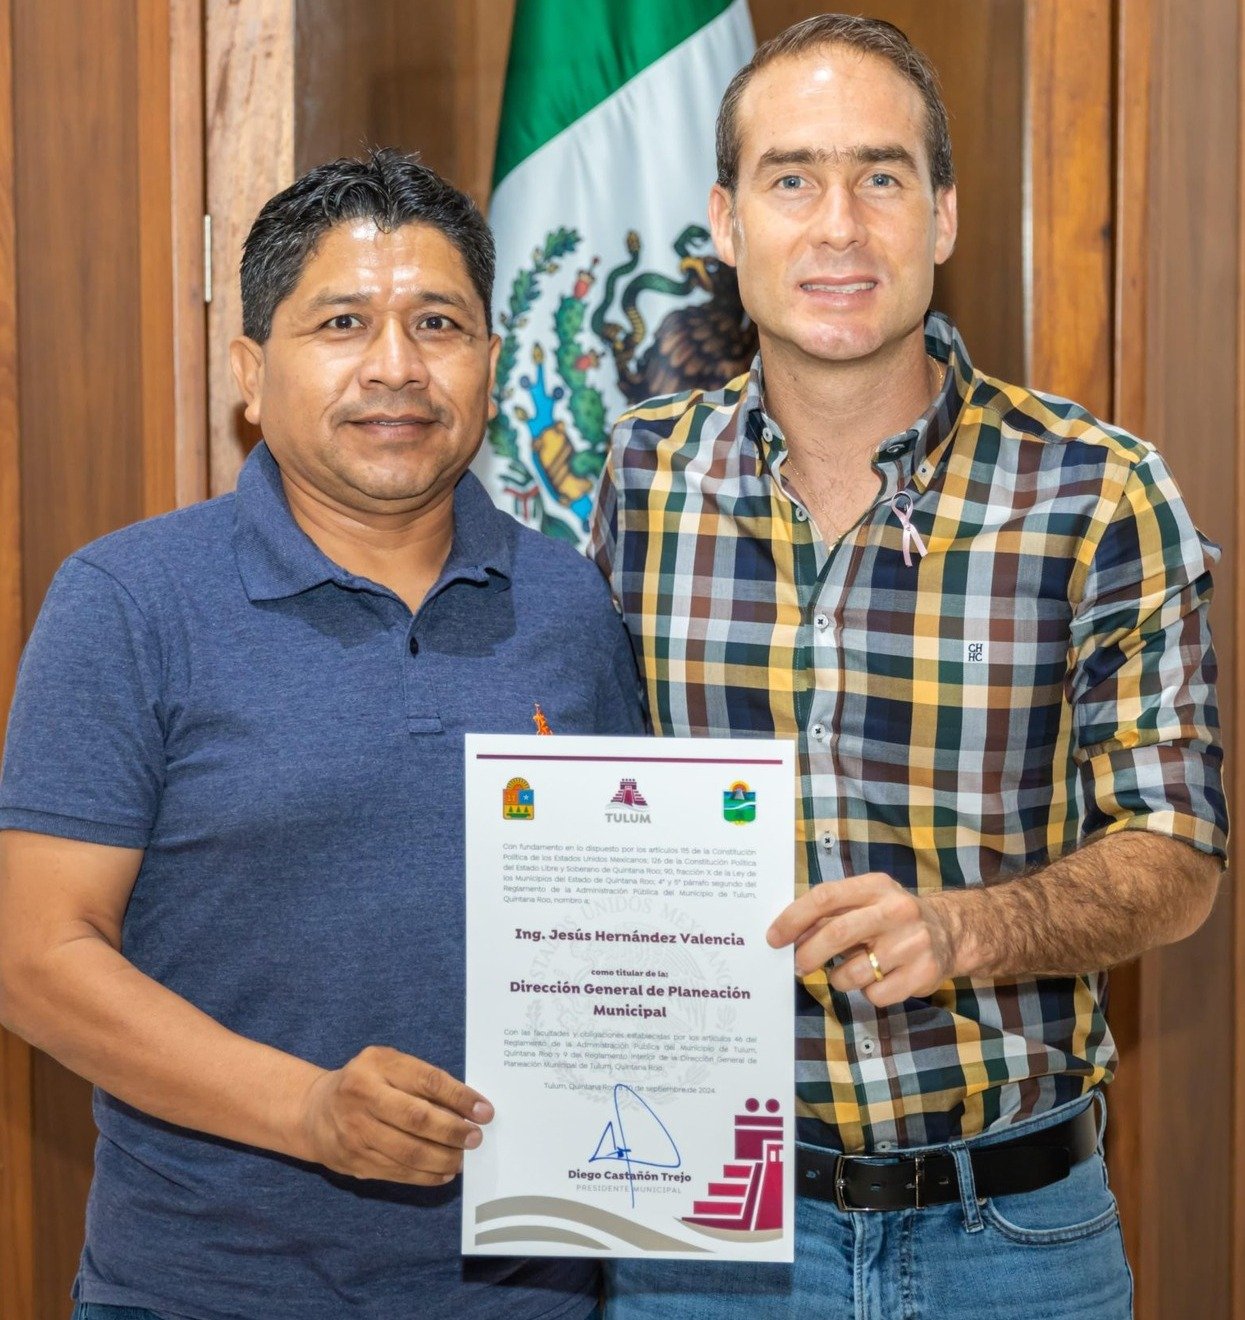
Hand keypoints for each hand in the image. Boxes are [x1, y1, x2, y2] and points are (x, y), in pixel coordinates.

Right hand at [296, 1045, 492, 1184]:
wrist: (314, 1112)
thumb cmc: (364, 1082)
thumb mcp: (387, 1065)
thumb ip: (421, 1079)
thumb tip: (466, 1106)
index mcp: (376, 1066)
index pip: (427, 1081)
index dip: (460, 1097)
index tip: (484, 1111)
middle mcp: (363, 1097)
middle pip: (418, 1119)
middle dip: (453, 1131)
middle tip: (475, 1138)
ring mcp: (356, 1132)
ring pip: (409, 1152)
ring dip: (443, 1158)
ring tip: (463, 1158)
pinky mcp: (355, 1162)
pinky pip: (398, 1172)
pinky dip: (426, 1176)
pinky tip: (444, 1172)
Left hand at [766, 872, 959, 1007]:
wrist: (950, 932)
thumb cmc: (891, 917)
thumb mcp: (865, 901)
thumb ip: (830, 913)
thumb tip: (787, 935)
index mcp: (875, 886)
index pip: (825, 897)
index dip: (794, 918)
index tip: (774, 937)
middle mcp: (896, 910)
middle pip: (837, 934)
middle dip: (808, 954)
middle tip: (798, 966)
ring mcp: (912, 943)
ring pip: (854, 973)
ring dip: (839, 978)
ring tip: (847, 972)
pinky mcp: (923, 973)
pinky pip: (876, 995)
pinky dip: (867, 993)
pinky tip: (878, 980)